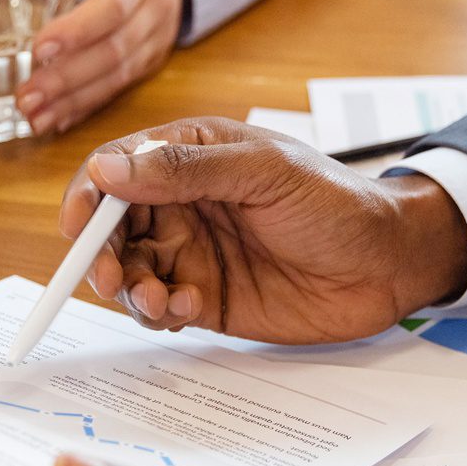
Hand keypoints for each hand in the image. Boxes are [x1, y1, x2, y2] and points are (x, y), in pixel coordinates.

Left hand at [15, 0, 183, 135]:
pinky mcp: (151, 60)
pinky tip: (57, 119)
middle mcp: (156, 6)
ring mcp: (158, 37)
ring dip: (73, 101)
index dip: (77, 30)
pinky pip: (119, 88)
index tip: (38, 49)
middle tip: (26, 96)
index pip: (113, 5)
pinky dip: (86, 106)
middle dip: (67, 78)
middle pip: (114, 49)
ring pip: (118, 76)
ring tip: (33, 117)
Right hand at [60, 118, 466, 342]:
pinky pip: (158, 307)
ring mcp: (191, 251)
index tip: (78, 227)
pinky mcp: (205, 297)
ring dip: (130, 290)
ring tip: (163, 301)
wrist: (388, 263)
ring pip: (128, 272)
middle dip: (101, 255)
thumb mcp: (262, 172)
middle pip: (110, 227)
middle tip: (112, 279)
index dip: (86, 197)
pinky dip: (160, 312)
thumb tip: (108, 169)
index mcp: (188, 153)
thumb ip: (184, 169)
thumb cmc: (335, 202)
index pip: (114, 169)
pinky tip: (192, 307)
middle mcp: (181, 202)